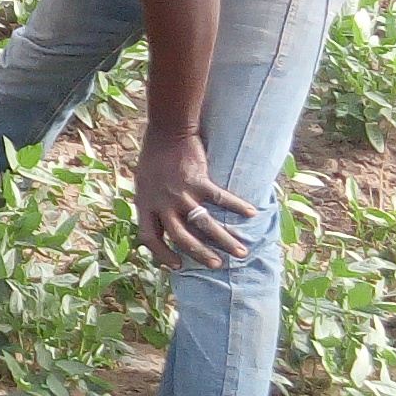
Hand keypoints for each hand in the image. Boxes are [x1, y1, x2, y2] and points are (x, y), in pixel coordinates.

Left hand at [135, 134, 256, 268]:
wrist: (167, 131)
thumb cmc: (154, 157)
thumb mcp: (143, 183)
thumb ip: (152, 204)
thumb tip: (162, 224)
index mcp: (145, 205)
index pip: (150, 238)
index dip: (162, 254)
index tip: (178, 265)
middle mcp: (162, 203)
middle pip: (182, 238)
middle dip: (202, 255)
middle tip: (218, 265)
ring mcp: (181, 193)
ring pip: (204, 224)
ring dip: (225, 240)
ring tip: (241, 252)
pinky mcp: (198, 180)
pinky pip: (221, 198)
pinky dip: (237, 206)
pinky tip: (252, 213)